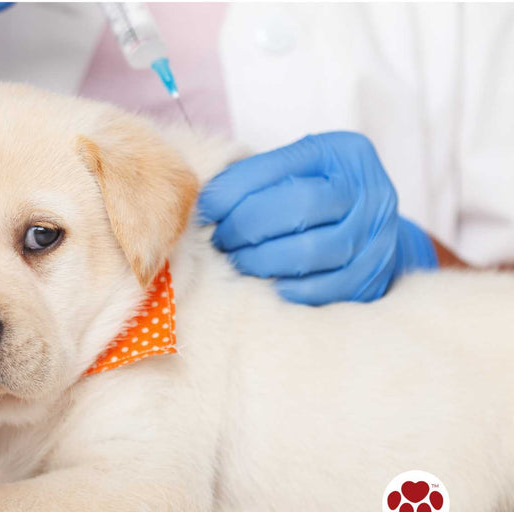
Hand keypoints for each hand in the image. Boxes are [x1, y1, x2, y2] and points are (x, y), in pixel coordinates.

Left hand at [198, 132, 437, 305]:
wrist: (368, 232)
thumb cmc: (314, 195)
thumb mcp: (293, 170)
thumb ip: (255, 178)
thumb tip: (203, 201)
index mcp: (342, 153)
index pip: (278, 167)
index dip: (232, 190)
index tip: (205, 209)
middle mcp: (370, 191)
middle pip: (299, 207)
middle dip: (246, 227)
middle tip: (221, 240)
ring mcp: (377, 236)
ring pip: (309, 252)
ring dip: (260, 261)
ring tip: (238, 261)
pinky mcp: (372, 278)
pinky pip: (322, 290)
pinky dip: (285, 289)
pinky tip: (265, 283)